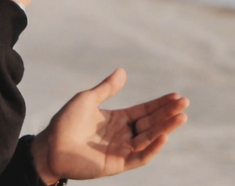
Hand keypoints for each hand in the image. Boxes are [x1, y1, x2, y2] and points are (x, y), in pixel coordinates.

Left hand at [31, 69, 188, 183]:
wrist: (50, 146)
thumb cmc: (65, 122)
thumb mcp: (87, 99)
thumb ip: (107, 88)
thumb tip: (123, 71)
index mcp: (118, 119)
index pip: (145, 111)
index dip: (160, 104)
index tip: (176, 96)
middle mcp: (123, 135)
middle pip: (151, 123)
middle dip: (168, 114)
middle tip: (184, 104)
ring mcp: (121, 150)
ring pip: (149, 139)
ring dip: (165, 128)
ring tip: (180, 117)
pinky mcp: (117, 164)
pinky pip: (139, 157)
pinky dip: (152, 148)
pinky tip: (163, 137)